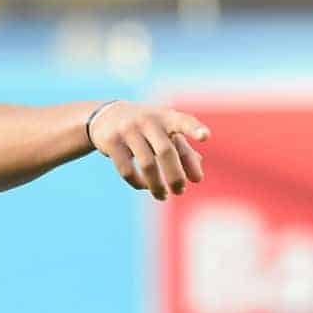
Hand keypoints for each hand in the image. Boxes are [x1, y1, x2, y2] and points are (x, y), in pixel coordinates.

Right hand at [89, 101, 209, 199]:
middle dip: (175, 176)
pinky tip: (144, 186)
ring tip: (163, 196)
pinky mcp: (112, 142)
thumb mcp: (166, 134)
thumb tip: (197, 178)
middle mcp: (148, 120)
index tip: (206, 137)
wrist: (107, 116)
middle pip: (165, 151)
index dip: (194, 129)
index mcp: (166, 117)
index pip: (183, 122)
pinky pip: (127, 170)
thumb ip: (184, 153)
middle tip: (180, 191)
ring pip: (147, 164)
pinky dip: (138, 182)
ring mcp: (128, 130)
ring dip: (157, 185)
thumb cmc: (147, 128)